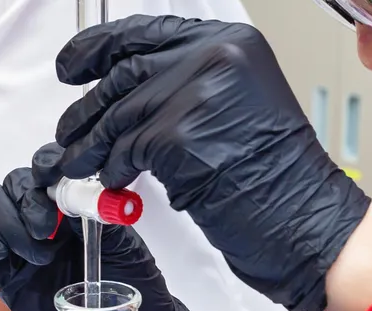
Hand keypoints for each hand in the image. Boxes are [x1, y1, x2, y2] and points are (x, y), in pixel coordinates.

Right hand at [0, 144, 219, 310]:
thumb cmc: (134, 284)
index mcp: (75, 202)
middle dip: (26, 201)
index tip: (53, 182)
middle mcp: (45, 216)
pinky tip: (13, 256)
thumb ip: (101, 215)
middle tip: (47, 230)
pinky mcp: (4, 268)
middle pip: (13, 182)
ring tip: (40, 253)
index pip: (47, 165)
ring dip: (8, 221)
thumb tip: (79, 194)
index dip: (44, 165)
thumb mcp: (125, 244)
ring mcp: (22, 241)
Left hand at [52, 15, 370, 310]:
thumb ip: (188, 88)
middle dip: (88, 106)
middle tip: (69, 129)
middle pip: (125, 72)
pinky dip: (112, 169)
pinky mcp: (179, 134)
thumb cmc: (276, 176)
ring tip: (78, 163)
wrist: (303, 216)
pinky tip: (113, 183)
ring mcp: (196, 93)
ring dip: (91, 144)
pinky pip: (126, 149)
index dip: (100, 49)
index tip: (72, 66)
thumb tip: (129, 93)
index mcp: (230, 42)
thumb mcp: (236, 108)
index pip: (146, 33)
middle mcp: (214, 56)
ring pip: (119, 113)